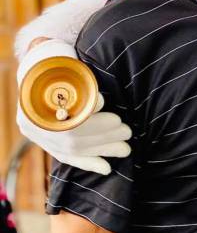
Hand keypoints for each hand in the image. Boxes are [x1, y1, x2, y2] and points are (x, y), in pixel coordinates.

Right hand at [16, 39, 131, 175]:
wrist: (42, 67)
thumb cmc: (61, 64)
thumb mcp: (70, 68)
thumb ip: (81, 86)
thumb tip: (98, 102)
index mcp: (34, 102)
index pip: (67, 122)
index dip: (94, 123)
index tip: (117, 119)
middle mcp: (33, 123)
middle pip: (71, 139)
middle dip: (104, 137)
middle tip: (127, 132)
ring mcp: (38, 135)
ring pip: (72, 150)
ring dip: (102, 150)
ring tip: (125, 148)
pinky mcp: (47, 142)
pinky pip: (67, 157)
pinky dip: (88, 162)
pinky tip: (106, 168)